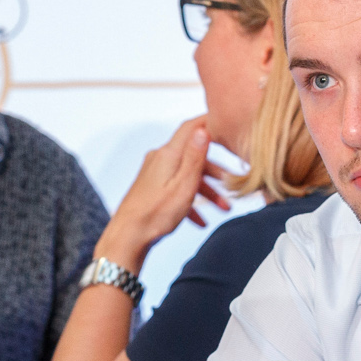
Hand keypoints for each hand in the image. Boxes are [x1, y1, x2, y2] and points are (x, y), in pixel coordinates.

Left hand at [99, 119, 232, 262]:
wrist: (128, 237)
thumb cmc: (156, 214)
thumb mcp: (184, 185)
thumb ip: (195, 156)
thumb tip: (203, 129)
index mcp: (168, 154)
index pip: (191, 127)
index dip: (209, 122)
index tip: (226, 123)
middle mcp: (159, 159)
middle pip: (193, 156)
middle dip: (215, 171)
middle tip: (233, 184)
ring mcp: (154, 174)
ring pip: (186, 175)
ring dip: (206, 191)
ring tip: (223, 209)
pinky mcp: (151, 188)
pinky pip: (175, 189)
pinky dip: (189, 200)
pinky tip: (200, 220)